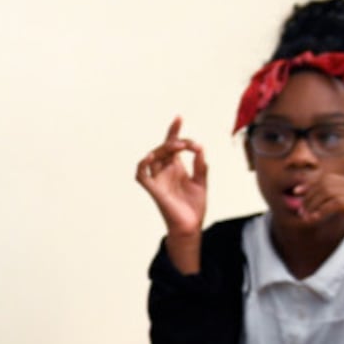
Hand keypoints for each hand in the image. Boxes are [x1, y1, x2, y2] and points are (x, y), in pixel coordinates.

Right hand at [135, 117, 208, 236]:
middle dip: (176, 141)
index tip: (179, 117)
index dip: (174, 131)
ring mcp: (157, 179)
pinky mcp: (153, 190)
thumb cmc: (194, 207)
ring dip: (164, 148)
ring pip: (153, 157)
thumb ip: (200, 166)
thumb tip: (200, 149)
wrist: (190, 226)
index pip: (172, 145)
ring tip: (178, 146)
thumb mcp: (202, 182)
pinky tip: (151, 156)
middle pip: (164, 148)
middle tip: (189, 144)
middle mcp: (164, 171)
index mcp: (176, 168)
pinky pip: (141, 175)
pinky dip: (143, 165)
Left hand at [295, 172, 343, 241]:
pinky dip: (320, 211)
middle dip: (309, 196)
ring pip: (327, 192)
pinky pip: (334, 203)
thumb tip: (316, 205)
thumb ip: (338, 201)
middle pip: (325, 183)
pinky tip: (314, 219)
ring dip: (313, 205)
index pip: (327, 177)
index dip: (310, 184)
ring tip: (306, 216)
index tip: (297, 192)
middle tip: (301, 210)